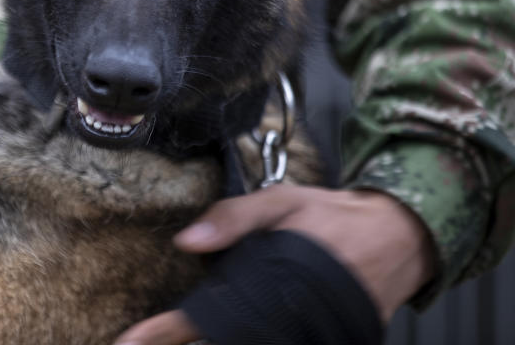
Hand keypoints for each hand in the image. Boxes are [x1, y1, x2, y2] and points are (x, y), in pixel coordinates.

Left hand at [113, 184, 435, 344]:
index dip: (167, 332)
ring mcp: (306, 334)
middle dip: (182, 343)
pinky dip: (250, 342)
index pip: (207, 315)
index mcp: (267, 281)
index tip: (132, 340)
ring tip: (173, 342)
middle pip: (225, 343)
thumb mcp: (282, 202)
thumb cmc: (334, 217)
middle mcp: (285, 317)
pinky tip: (224, 338)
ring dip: (214, 344)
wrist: (399, 238)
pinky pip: (284, 343)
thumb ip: (234, 219)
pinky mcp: (325, 339)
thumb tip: (187, 240)